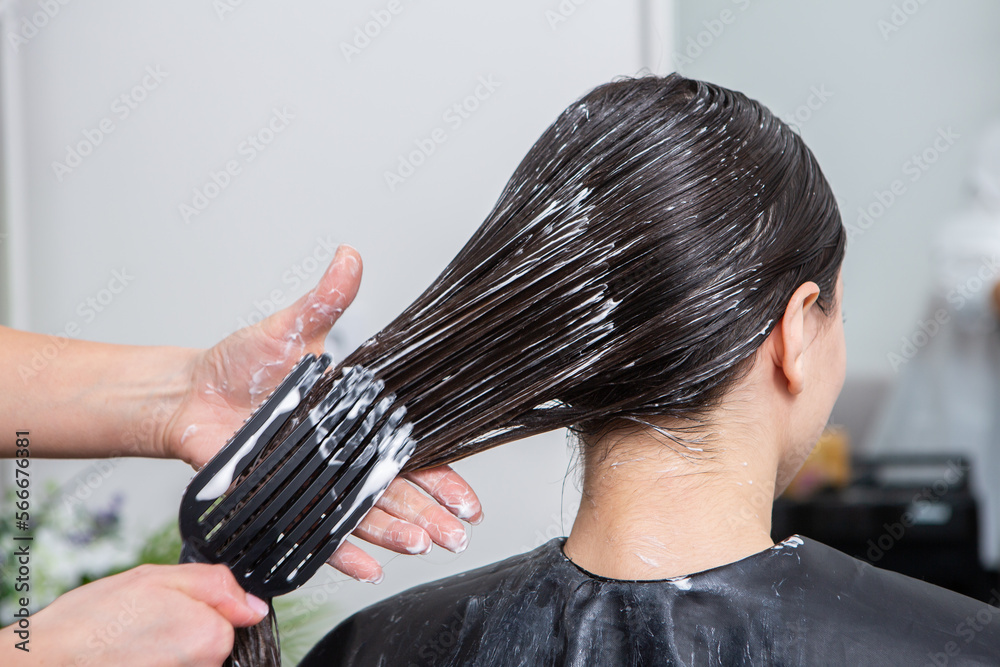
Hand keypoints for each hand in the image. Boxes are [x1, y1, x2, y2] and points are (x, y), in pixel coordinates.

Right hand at [2, 563, 266, 666]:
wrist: (44, 664)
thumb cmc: (90, 624)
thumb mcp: (156, 578)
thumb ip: (216, 585)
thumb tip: (253, 604)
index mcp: (210, 635)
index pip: (230, 619)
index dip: (199, 608)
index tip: (170, 608)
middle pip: (210, 643)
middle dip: (183, 631)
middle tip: (145, 625)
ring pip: (189, 661)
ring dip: (166, 651)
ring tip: (131, 645)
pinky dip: (154, 663)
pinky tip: (129, 659)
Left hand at [162, 245, 483, 581]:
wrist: (190, 391)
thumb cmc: (241, 362)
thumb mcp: (290, 328)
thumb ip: (325, 301)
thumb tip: (349, 256)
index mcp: (356, 418)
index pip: (410, 452)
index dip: (443, 475)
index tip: (470, 497)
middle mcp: (341, 456)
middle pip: (396, 492)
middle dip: (431, 514)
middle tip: (459, 533)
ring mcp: (314, 481)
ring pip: (364, 515)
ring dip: (395, 532)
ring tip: (423, 544)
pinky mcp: (283, 499)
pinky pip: (315, 531)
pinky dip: (340, 551)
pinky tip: (367, 566)